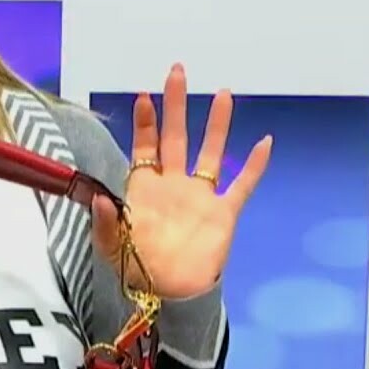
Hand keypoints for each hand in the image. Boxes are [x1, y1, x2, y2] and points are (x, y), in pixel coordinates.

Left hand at [92, 64, 272, 299]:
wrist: (170, 296)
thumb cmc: (137, 270)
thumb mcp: (111, 246)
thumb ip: (106, 221)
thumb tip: (102, 198)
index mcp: (145, 190)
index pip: (144, 147)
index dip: (144, 123)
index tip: (143, 97)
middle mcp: (174, 186)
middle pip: (176, 137)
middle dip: (176, 106)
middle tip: (177, 72)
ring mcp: (201, 197)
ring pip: (212, 152)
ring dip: (217, 124)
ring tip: (223, 93)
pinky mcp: (224, 213)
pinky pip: (243, 185)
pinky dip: (255, 165)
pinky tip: (265, 142)